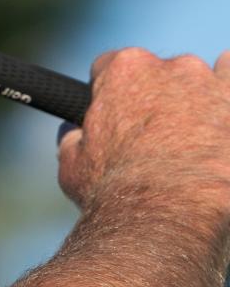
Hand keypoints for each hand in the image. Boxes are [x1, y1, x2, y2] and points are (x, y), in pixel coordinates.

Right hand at [58, 48, 229, 218]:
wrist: (169, 220)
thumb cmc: (117, 195)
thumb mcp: (73, 166)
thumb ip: (73, 139)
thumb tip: (73, 133)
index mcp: (123, 71)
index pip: (111, 66)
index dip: (112, 94)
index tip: (120, 116)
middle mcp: (170, 67)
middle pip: (160, 74)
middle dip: (159, 101)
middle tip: (159, 140)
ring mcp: (211, 83)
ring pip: (203, 79)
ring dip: (198, 102)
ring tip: (195, 143)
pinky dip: (228, 97)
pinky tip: (222, 122)